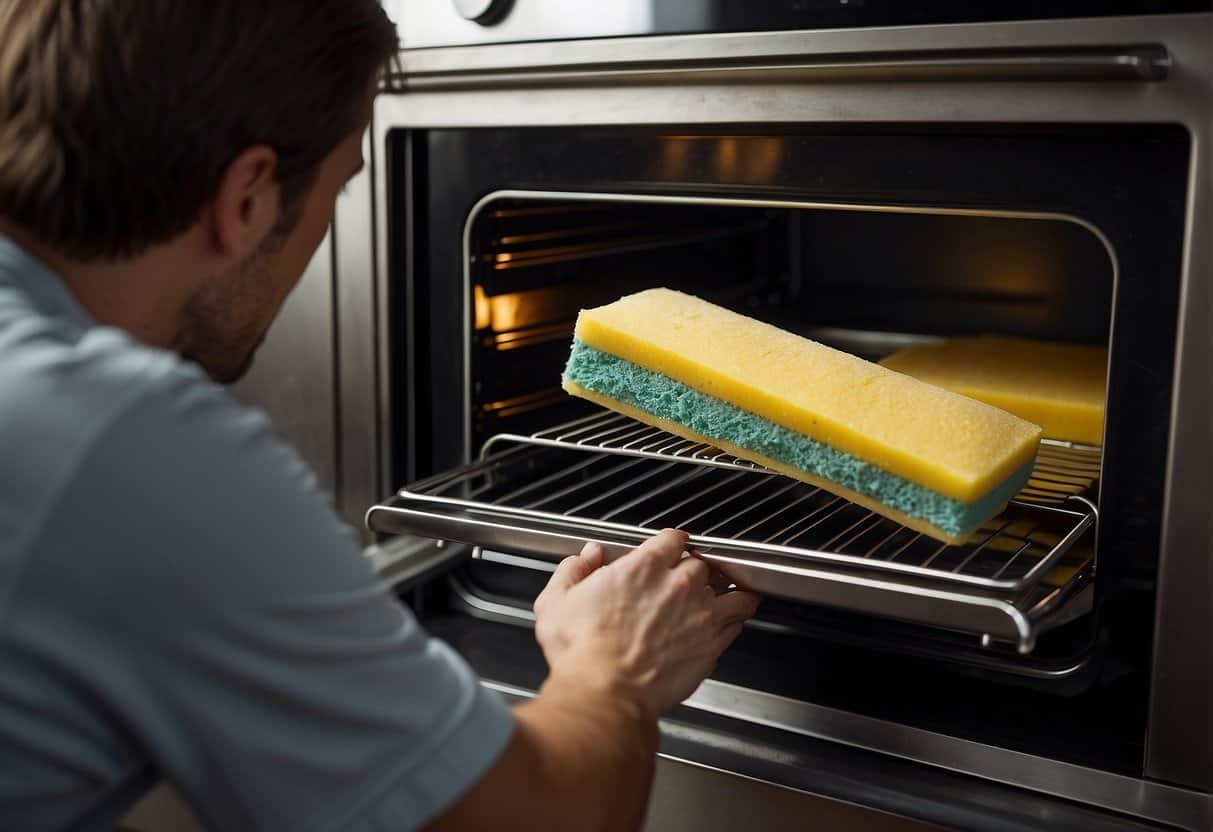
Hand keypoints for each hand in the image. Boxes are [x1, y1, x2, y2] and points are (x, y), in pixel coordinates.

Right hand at [532, 529, 760, 720]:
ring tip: (725, 592)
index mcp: (642, 567)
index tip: (671, 551)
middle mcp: (677, 584)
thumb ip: (573, 570)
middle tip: (687, 580)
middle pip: (700, 564)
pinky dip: (736, 616)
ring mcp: (699, 614)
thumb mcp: (556, 602)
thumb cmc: (582, 652)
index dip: (673, 544)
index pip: (674, 539)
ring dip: (725, 590)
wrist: (605, 693)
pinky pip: (737, 620)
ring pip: (729, 588)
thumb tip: (587, 556)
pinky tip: (732, 618)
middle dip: (693, 570)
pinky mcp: (711, 644)